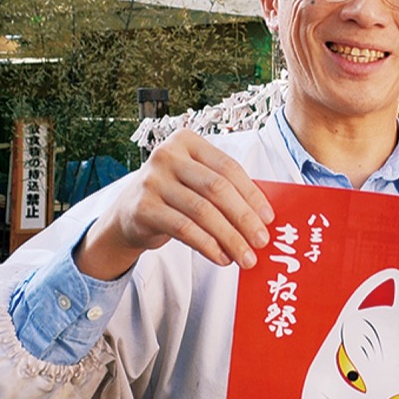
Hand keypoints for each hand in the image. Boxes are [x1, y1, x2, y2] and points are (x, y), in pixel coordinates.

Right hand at [74, 129, 274, 279]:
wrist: (129, 213)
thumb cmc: (174, 195)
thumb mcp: (196, 182)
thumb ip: (225, 189)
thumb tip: (264, 217)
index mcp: (187, 141)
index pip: (228, 167)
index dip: (252, 194)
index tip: (269, 219)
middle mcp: (167, 155)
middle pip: (216, 188)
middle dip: (244, 218)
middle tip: (262, 241)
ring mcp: (152, 180)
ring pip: (202, 211)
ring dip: (229, 238)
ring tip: (245, 256)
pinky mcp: (143, 207)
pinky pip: (184, 229)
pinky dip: (208, 246)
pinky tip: (222, 258)